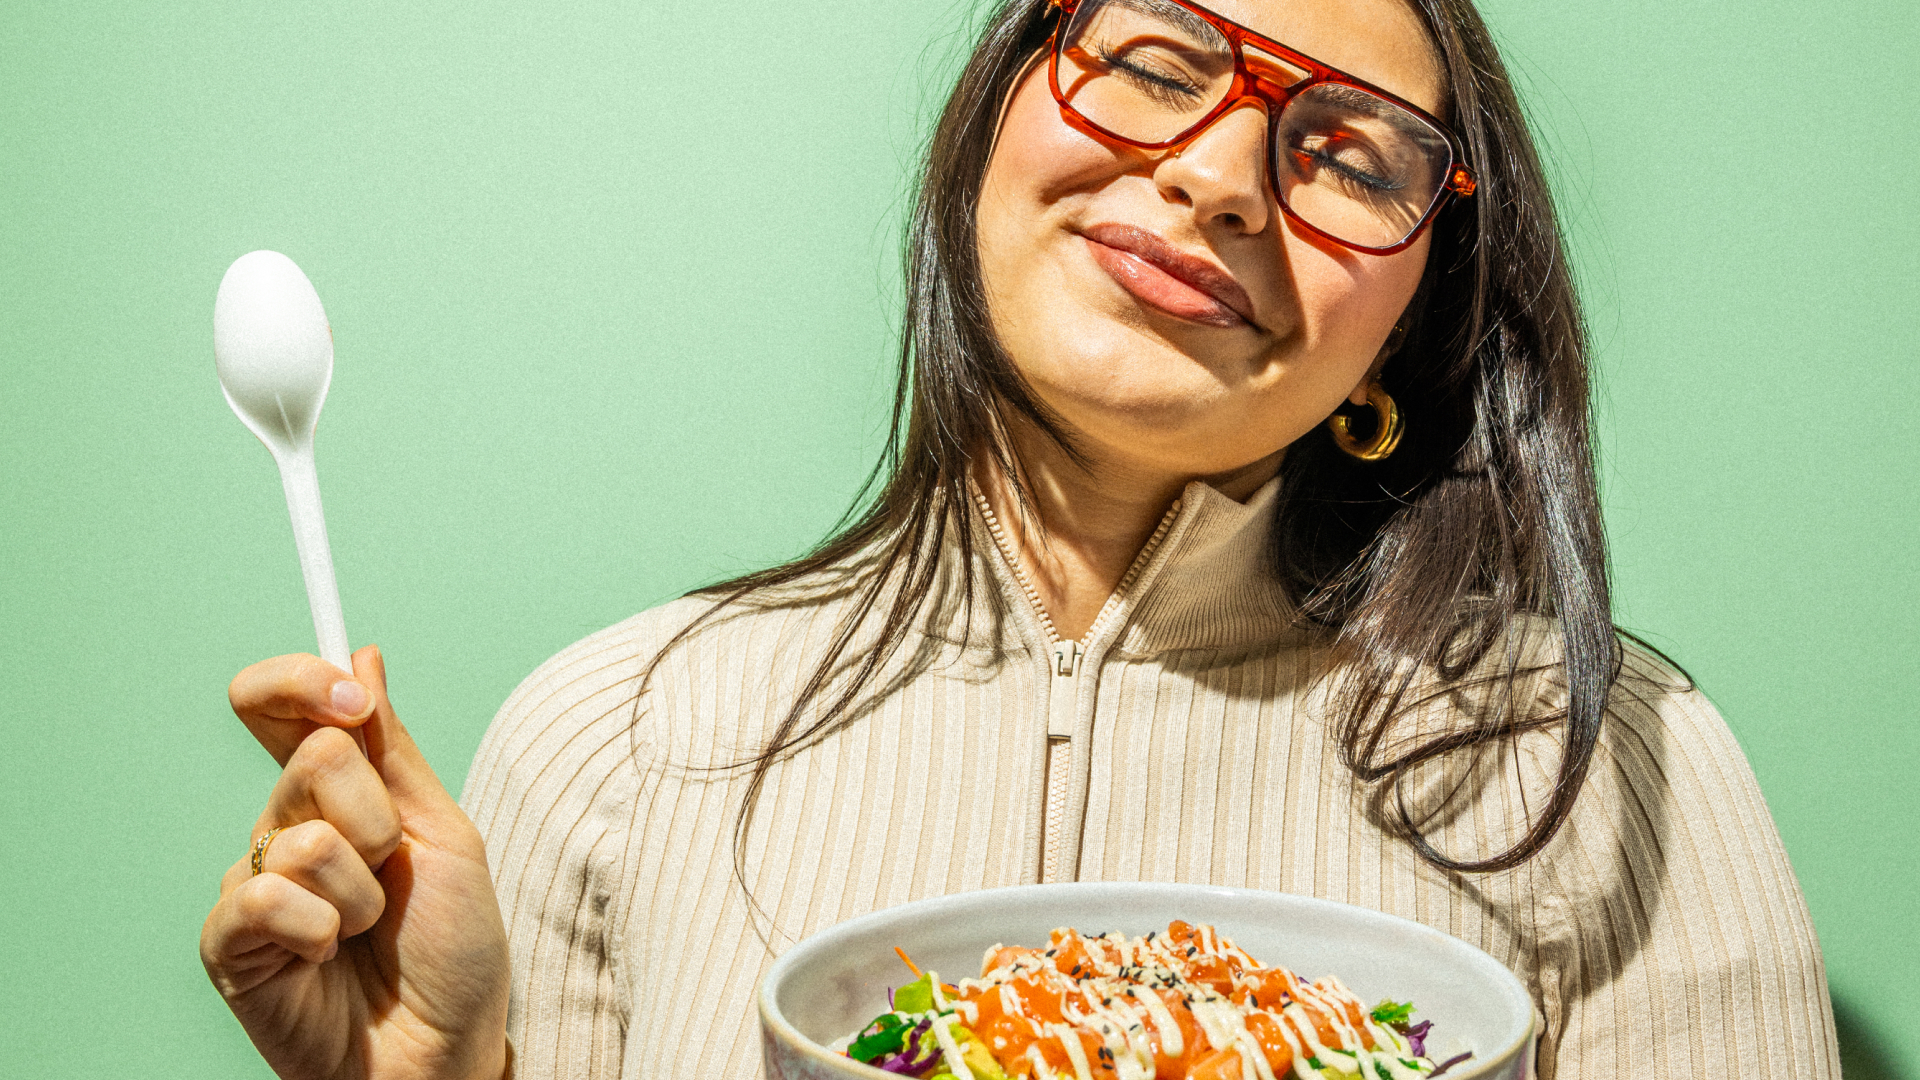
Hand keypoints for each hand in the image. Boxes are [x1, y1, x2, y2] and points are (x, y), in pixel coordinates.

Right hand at [201, 646, 509, 1079]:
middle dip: (377, 817)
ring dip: (360, 891)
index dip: (300, 680)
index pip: (282, 703)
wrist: (447, 1048)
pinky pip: (263, 897)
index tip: (350, 700)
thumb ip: (393, 749)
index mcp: (338, 792)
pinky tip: (327, 958)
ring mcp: (254, 882)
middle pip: (312, 759)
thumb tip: (360, 653)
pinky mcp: (229, 943)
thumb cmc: (453, 950)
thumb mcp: (444, 833)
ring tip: (368, 932)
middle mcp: (286, 825)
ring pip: (301, 836)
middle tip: (394, 869)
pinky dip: (318, 928)